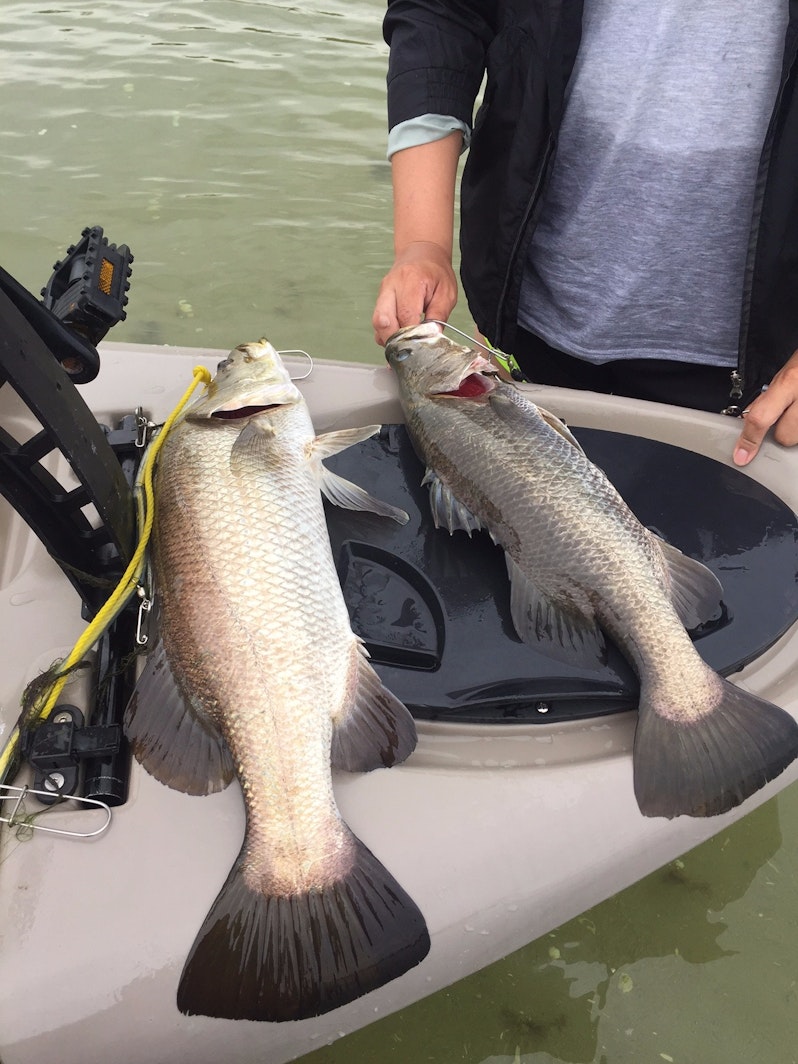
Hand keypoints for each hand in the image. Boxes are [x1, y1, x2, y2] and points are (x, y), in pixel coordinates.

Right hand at [372, 241, 457, 345]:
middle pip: (383, 321)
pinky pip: (378, 323)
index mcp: (410, 281)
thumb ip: (439, 315)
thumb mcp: (446, 292)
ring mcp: (382, 293)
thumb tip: (432, 337)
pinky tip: (399, 338)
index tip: (421, 346)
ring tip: (405, 346)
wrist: (421, 253)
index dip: (412, 335)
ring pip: (377, 324)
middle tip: (409, 350)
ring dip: (389, 339)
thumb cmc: (435, 272)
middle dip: (395, 340)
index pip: (405, 316)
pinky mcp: (380, 300)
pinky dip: (386, 334)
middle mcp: (391, 286)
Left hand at [733, 349, 797, 464]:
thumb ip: (766, 398)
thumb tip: (747, 420)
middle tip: (787, 415)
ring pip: (797, 438)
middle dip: (782, 430)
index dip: (749, 439)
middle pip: (784, 437)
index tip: (742, 455)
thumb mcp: (784, 374)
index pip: (760, 418)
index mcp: (789, 382)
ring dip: (796, 429)